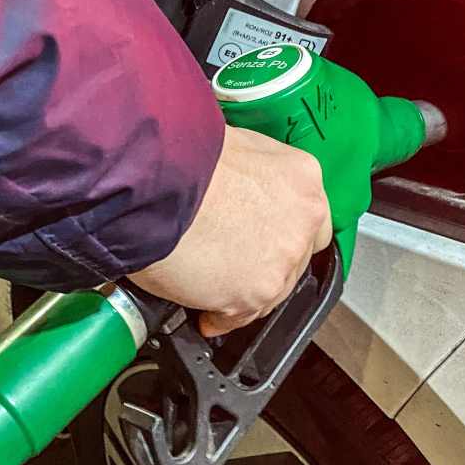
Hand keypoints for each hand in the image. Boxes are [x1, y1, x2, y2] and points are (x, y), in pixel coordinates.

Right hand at [128, 126, 330, 336]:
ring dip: (245, 292)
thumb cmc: (180, 159)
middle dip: (265, 263)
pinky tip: (206, 313)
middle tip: (234, 264)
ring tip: (213, 291)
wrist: (154, 185)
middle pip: (294, 259)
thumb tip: (241, 191)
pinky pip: (240, 317)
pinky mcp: (255, 294)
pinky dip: (222, 317)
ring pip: (272, 292)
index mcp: (301, 178)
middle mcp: (301, 221)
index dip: (282, 232)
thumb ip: (253, 176)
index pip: (311, 218)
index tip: (265, 239)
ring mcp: (282, 260)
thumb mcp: (234, 147)